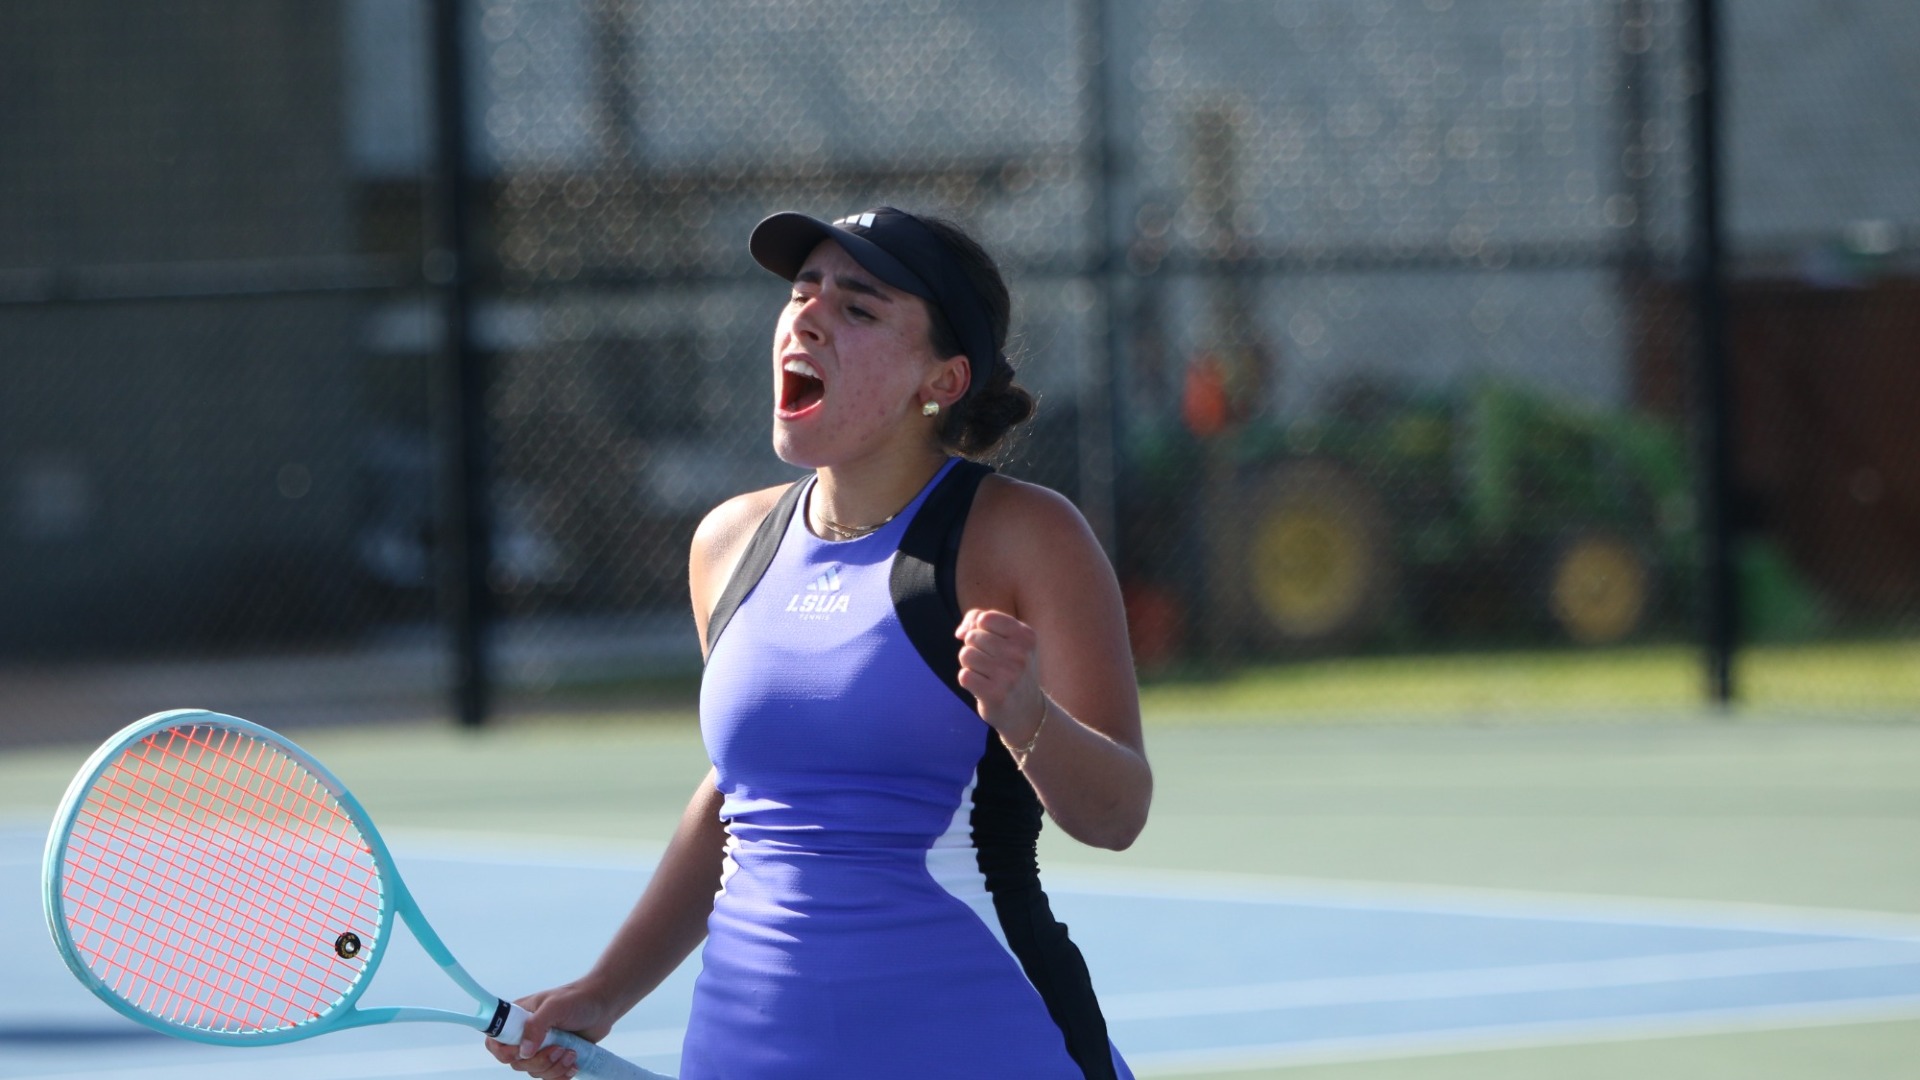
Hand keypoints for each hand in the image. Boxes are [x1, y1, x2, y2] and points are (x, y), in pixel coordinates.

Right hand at [482, 981, 617, 1078]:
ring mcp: (540, 1048)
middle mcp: (526, 1035)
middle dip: (539, 1060)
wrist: (603, 1005)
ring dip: (554, 1068)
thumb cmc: (578, 999)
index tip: (523, 1052)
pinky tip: (574, 1065)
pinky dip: (561, 1075)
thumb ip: (536, 1026)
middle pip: (516, 1062)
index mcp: (518, 1018)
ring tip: (571, 1053)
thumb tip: (524, 1051)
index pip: (495, 1041)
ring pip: (534, 1071)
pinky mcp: (555, 1058)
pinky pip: (549, 1077)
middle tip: (559, 1048)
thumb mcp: (555, 1006)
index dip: (504, 1052)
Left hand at [955, 608, 1046, 748]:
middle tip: (990, 663)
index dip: (978, 629)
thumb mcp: (1007, 639)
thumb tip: (960, 633)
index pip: (985, 618)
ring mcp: (1009, 676)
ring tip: (986, 674)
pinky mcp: (995, 695)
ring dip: (970, 665)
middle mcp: (1020, 655)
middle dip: (974, 648)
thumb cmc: (1012, 669)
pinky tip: (983, 687)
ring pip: (966, 655)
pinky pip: (964, 676)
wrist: (1027, 712)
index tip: (989, 642)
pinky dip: (968, 681)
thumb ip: (979, 620)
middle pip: (973, 636)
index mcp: (1026, 636)